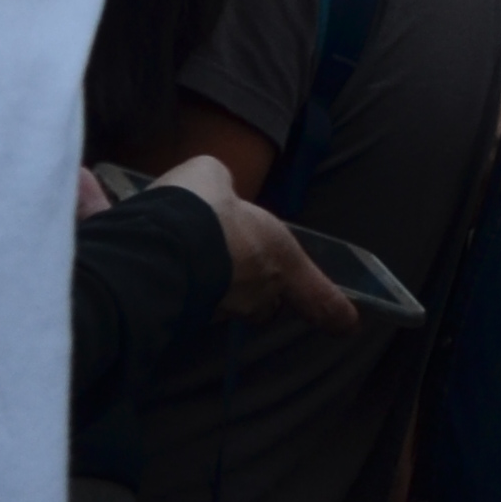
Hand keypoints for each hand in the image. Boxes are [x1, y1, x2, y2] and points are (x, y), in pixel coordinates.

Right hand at [154, 152, 359, 332]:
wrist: (153, 246)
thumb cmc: (201, 207)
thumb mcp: (214, 177)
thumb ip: (221, 187)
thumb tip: (213, 187)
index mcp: (279, 258)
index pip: (316, 294)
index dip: (332, 309)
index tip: (347, 324)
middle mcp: (257, 294)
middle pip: (266, 304)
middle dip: (258, 289)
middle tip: (238, 261)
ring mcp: (222, 312)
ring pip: (230, 307)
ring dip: (217, 287)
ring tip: (193, 261)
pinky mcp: (187, 324)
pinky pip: (194, 307)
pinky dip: (184, 291)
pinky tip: (166, 270)